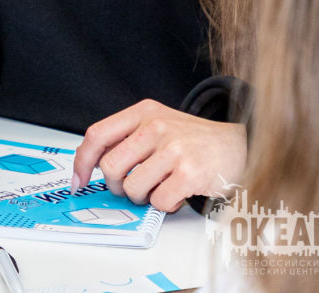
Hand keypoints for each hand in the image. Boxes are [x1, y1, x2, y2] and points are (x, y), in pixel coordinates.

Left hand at [71, 100, 245, 212]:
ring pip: (133, 188)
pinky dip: (165, 205)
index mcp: (143, 113)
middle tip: (131, 188)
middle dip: (116, 186)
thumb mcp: (158, 124)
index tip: (78, 180)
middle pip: (111, 166)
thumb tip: (91, 164)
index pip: (97, 135)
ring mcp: (174, 149)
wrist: (240, 146)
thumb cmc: (194, 140)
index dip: (82, 161)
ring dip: (143, 197)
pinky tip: (177, 194)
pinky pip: (159, 201)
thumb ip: (128, 138)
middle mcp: (156, 127)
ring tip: (160, 188)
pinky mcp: (190, 173)